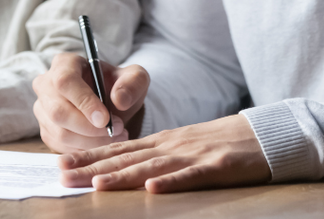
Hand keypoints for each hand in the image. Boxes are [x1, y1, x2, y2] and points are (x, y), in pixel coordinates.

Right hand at [32, 52, 149, 152]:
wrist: (112, 104)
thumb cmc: (119, 86)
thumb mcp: (135, 78)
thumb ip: (132, 84)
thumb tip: (120, 99)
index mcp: (65, 63)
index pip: (65, 82)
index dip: (84, 102)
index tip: (105, 119)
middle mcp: (46, 84)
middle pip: (58, 111)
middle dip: (89, 128)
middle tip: (116, 129)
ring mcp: (43, 109)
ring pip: (60, 133)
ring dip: (91, 142)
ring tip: (115, 136)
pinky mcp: (47, 130)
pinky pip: (61, 147)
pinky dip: (85, 150)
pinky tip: (102, 143)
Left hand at [57, 114, 269, 192]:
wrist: (262, 134)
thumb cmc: (221, 143)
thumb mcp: (182, 146)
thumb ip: (154, 156)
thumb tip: (123, 170)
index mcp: (161, 142)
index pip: (118, 150)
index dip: (89, 157)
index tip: (61, 165)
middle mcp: (171, 146)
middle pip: (126, 158)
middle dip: (93, 168)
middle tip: (63, 177)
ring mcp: (192, 155)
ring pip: (151, 167)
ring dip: (123, 176)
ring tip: (97, 185)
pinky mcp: (217, 166)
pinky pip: (191, 177)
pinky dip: (172, 182)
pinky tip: (153, 189)